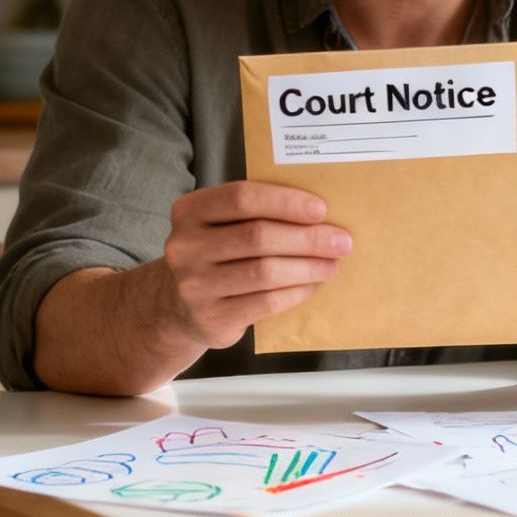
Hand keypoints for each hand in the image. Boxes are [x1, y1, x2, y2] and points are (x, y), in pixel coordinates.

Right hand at [161, 181, 351, 349]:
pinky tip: (312, 285)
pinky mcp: (212, 318)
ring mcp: (195, 285)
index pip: (242, 198)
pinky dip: (296, 292)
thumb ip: (254, 214)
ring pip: (265, 272)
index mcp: (190, 211)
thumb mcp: (219, 225)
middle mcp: (186, 247)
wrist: (176, 305)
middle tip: (340, 241)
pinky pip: (265, 303)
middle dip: (307, 238)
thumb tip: (318, 214)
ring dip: (308, 267)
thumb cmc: (214, 255)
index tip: (321, 209)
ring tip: (332, 264)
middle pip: (258, 236)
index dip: (285, 202)